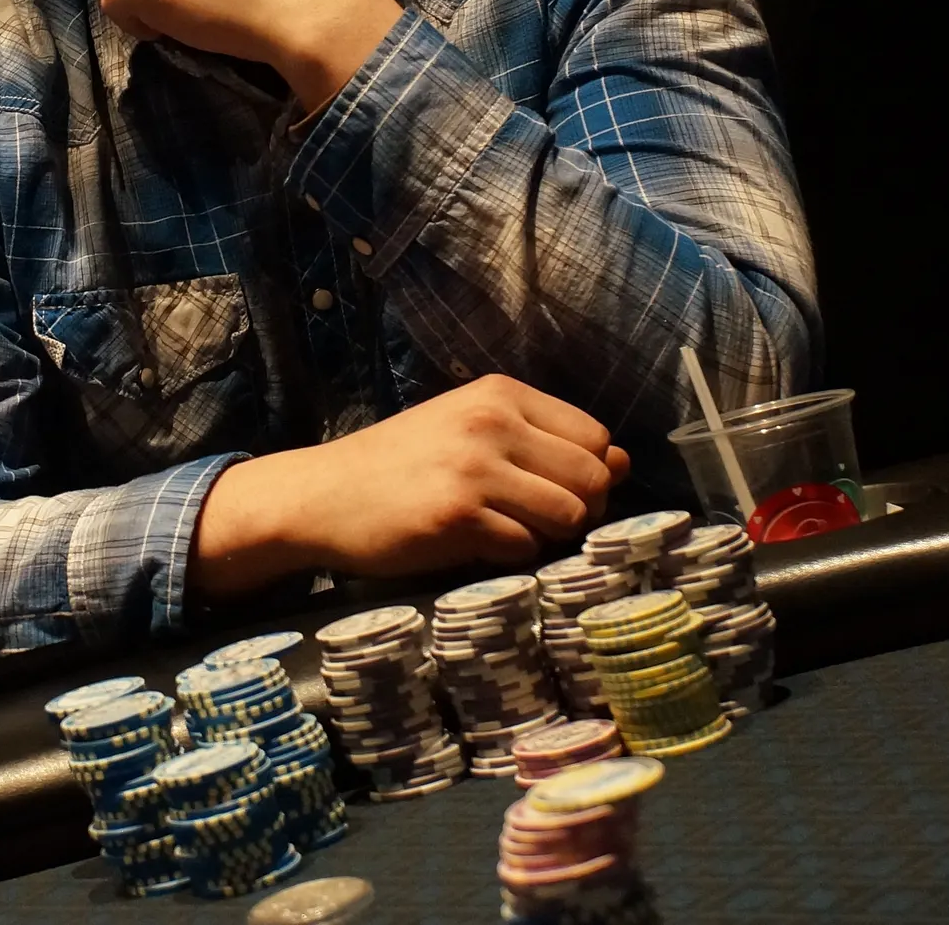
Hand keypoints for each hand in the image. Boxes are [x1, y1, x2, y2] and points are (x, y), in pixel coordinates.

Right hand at [190, 374, 630, 596]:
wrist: (324, 494)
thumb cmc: (402, 464)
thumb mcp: (470, 430)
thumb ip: (542, 441)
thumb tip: (623, 463)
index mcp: (500, 394)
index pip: (595, 436)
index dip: (590, 472)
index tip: (557, 489)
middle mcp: (492, 422)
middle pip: (593, 477)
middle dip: (580, 508)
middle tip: (538, 520)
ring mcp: (475, 469)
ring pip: (569, 515)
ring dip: (548, 534)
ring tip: (507, 531)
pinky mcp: (458, 516)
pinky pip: (526, 546)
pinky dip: (512, 554)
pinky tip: (476, 544)